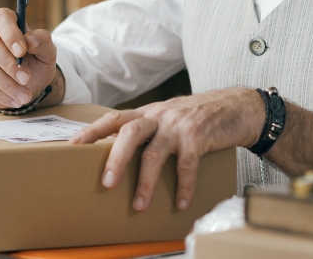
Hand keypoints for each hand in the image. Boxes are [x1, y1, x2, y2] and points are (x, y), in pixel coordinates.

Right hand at [0, 8, 55, 108]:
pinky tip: (14, 100)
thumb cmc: (35, 59)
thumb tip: (30, 41)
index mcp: (5, 21)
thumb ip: (43, 41)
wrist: (27, 81)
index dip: (9, 34)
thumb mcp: (47, 50)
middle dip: (8, 64)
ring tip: (25, 96)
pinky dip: (0, 95)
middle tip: (26, 79)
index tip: (22, 51)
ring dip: (7, 85)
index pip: (1, 18)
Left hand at [69, 88, 262, 211]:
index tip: (73, 144)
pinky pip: (186, 165)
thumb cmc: (201, 115)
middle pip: (129, 133)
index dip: (93, 130)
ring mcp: (179, 126)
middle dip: (115, 159)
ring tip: (139, 206)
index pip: (114, 118)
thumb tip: (123, 152)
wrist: (239, 107)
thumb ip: (149, 129)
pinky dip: (183, 187)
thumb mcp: (170, 115)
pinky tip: (180, 202)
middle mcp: (160, 116)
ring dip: (146, 183)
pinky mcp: (198, 137)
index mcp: (149, 112)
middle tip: (107, 184)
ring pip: (154, 154)